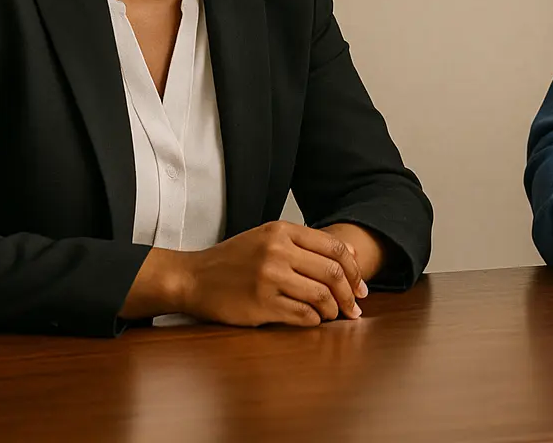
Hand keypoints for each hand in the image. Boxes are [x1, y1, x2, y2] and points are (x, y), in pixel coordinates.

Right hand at [125, 221, 366, 326]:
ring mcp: (269, 278)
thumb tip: (351, 257)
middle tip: (356, 306)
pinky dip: (314, 320)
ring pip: (321, 296)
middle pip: (332, 273)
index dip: (354, 269)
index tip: (361, 285)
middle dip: (350, 293)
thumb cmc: (233, 260)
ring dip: (334, 310)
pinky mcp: (260, 305)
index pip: (334, 248)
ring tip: (334, 315)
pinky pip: (302, 315)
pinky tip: (313, 320)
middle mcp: (277, 252)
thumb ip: (306, 244)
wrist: (192, 278)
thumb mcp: (267, 239)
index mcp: (282, 231)